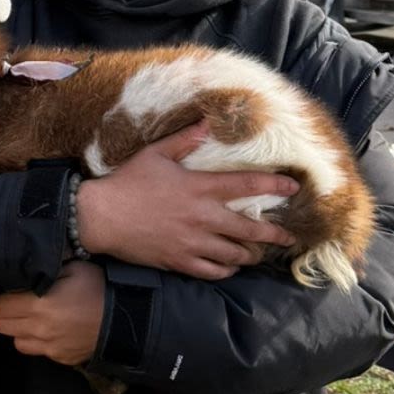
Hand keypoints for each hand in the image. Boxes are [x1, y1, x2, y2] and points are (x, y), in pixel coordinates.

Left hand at [0, 261, 107, 365]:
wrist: (126, 318)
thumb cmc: (99, 288)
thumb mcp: (72, 268)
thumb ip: (44, 270)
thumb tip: (23, 270)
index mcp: (39, 305)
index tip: (2, 290)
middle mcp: (40, 329)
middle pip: (2, 325)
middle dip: (4, 312)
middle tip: (13, 302)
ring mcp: (50, 347)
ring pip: (15, 341)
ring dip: (18, 329)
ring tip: (28, 317)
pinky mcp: (60, 357)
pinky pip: (37, 351)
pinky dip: (36, 341)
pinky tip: (47, 329)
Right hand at [75, 124, 299, 280]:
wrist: (100, 217)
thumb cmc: (127, 182)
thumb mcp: (156, 153)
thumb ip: (186, 139)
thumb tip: (208, 122)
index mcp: (200, 188)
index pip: (247, 187)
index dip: (275, 186)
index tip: (293, 188)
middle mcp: (202, 218)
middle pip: (250, 229)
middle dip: (274, 234)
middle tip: (288, 237)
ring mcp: (192, 243)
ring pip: (234, 255)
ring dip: (250, 254)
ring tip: (257, 253)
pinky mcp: (179, 261)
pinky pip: (212, 272)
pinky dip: (226, 270)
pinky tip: (230, 267)